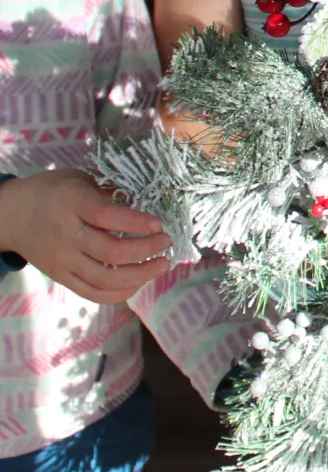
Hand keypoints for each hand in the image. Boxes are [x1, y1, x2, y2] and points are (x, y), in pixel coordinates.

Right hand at [0, 170, 172, 303]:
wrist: (12, 215)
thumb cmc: (52, 191)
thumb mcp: (78, 179)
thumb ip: (107, 191)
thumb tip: (145, 204)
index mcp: (71, 203)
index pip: (106, 216)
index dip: (136, 222)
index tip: (159, 223)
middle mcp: (66, 235)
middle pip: (111, 252)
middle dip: (147, 250)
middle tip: (168, 243)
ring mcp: (63, 261)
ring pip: (106, 278)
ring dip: (141, 275)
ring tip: (163, 264)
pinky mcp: (62, 277)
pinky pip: (94, 293)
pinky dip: (121, 292)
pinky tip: (140, 281)